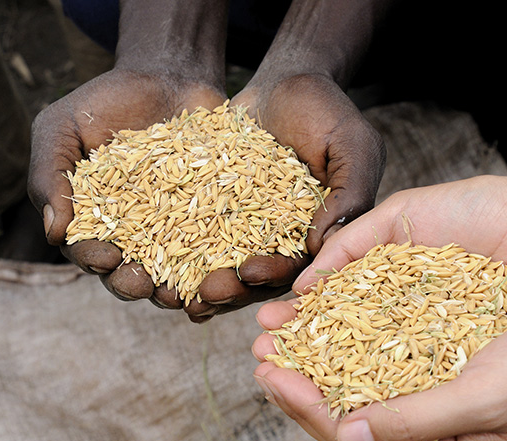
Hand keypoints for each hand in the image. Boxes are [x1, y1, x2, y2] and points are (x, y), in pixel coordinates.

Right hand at [27, 68, 225, 308]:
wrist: (166, 77)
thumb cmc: (104, 103)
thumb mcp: (61, 128)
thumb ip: (49, 176)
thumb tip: (53, 233)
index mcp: (93, 222)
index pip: (88, 252)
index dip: (95, 259)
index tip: (106, 257)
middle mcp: (133, 235)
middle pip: (129, 273)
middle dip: (133, 283)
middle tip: (143, 284)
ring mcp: (174, 230)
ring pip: (172, 272)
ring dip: (174, 287)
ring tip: (180, 294)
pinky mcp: (212, 219)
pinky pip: (216, 247)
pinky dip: (216, 263)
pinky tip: (221, 271)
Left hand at [182, 73, 385, 321]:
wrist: (286, 81)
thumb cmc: (327, 110)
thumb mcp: (352, 145)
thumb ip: (348, 193)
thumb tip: (323, 244)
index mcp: (320, 234)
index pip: (299, 266)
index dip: (276, 275)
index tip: (251, 272)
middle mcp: (283, 239)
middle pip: (258, 278)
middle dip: (232, 289)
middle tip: (207, 292)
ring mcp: (248, 228)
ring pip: (224, 266)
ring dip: (201, 282)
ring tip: (173, 293)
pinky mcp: (217, 210)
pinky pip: (196, 236)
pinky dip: (177, 253)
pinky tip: (154, 266)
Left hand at [252, 261, 506, 440]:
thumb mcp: (480, 399)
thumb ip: (410, 422)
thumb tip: (343, 436)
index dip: (307, 408)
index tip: (267, 374)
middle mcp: (442, 438)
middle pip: (355, 415)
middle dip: (306, 384)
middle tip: (260, 354)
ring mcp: (445, 402)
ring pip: (367, 385)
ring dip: (325, 360)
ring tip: (283, 336)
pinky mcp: (449, 368)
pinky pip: (390, 360)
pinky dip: (357, 342)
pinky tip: (329, 321)